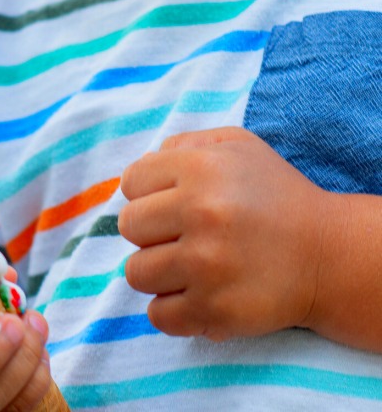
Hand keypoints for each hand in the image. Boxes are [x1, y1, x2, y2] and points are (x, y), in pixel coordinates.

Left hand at [119, 127, 325, 340]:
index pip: (131, 182)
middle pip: (129, 226)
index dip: (146, 192)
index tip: (169, 203)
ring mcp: (207, 266)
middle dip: (149, 231)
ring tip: (185, 266)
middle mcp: (201, 214)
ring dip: (156, 271)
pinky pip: (158, 315)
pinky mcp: (217, 311)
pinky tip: (193, 295)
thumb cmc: (275, 195)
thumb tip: (140, 169)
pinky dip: (170, 309)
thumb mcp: (234, 146)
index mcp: (200, 168)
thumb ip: (182, 144)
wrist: (329, 255)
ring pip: (137, 273)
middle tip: (178, 235)